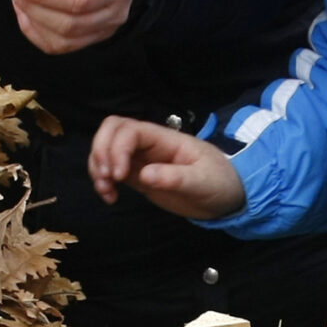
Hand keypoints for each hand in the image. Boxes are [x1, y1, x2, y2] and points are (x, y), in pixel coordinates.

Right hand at [89, 116, 247, 220]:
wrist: (228, 197)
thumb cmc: (220, 183)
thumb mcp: (202, 182)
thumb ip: (175, 177)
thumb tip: (143, 175)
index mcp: (166, 139)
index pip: (130, 130)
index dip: (117, 148)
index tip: (120, 176)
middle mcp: (150, 144)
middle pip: (112, 129)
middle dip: (101, 151)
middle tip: (107, 179)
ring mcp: (142, 159)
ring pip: (107, 147)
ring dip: (98, 166)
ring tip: (106, 191)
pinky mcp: (138, 175)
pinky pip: (112, 169)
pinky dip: (103, 180)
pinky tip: (110, 197)